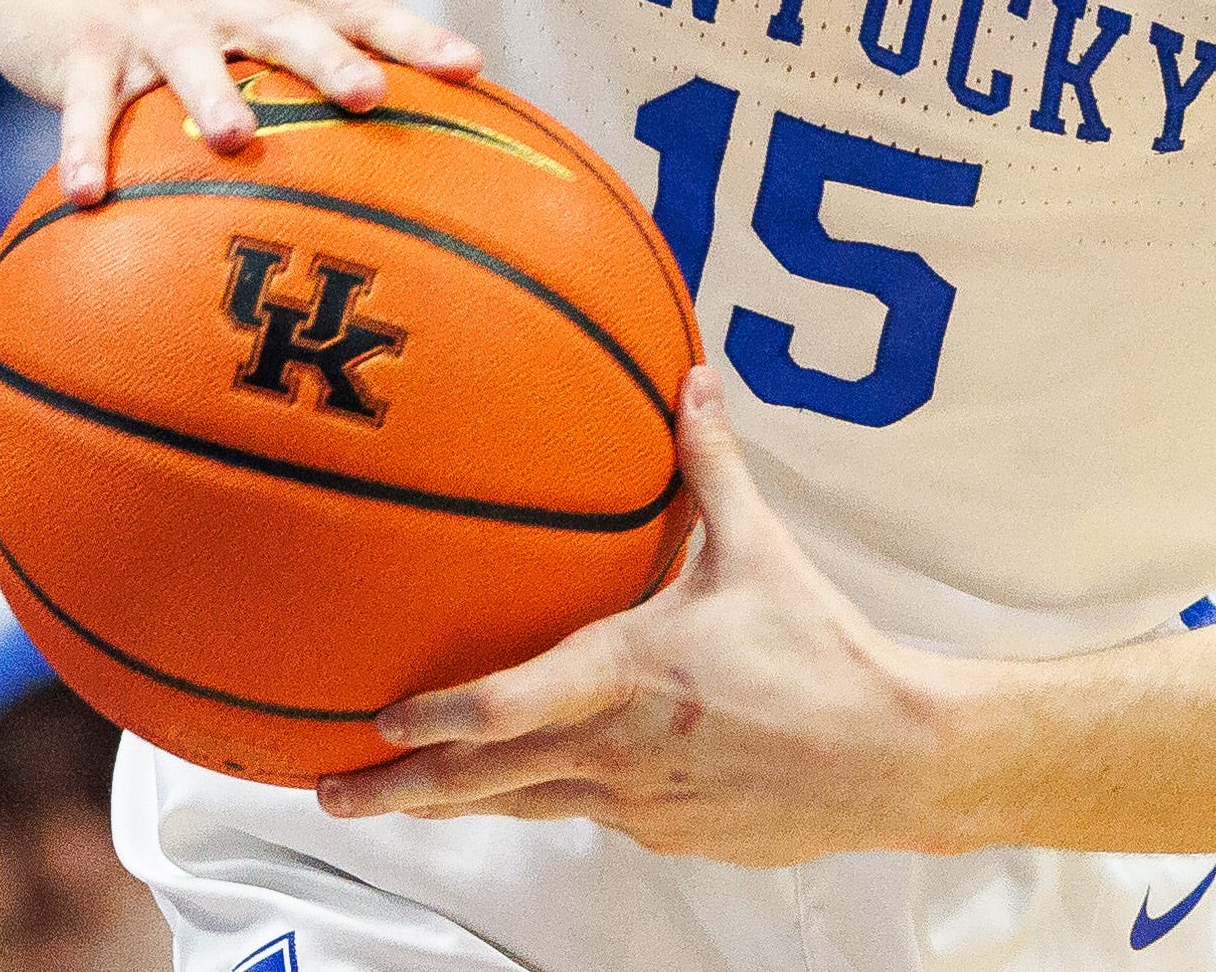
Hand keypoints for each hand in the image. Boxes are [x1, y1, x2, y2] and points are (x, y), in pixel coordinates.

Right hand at [0, 0, 478, 200]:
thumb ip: (307, 30)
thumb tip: (398, 94)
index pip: (353, 3)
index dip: (411, 33)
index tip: (469, 66)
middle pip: (283, 24)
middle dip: (328, 60)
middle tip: (370, 95)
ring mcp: (147, 19)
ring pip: (186, 58)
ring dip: (213, 97)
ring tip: (240, 141)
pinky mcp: (78, 47)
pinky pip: (83, 103)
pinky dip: (85, 146)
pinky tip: (89, 194)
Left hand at [316, 368, 973, 864]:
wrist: (888, 758)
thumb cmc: (823, 653)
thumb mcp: (760, 551)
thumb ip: (712, 465)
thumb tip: (694, 379)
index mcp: (627, 677)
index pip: (503, 707)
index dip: (431, 717)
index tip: (372, 716)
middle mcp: (616, 752)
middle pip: (481, 784)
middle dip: (397, 789)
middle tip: (328, 792)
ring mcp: (637, 806)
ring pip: (524, 805)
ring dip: (454, 802)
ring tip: (395, 798)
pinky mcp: (666, 836)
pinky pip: (589, 814)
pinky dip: (548, 798)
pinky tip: (536, 783)